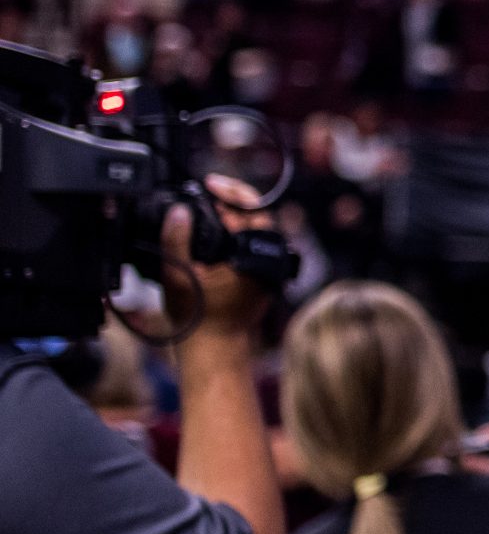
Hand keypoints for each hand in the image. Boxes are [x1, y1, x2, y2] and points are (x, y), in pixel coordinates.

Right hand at [165, 173, 276, 344]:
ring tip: (196, 222)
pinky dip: (227, 241)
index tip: (211, 183)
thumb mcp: (179, 276)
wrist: (214, 350)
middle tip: (199, 203)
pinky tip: (204, 242)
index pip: (254, 209)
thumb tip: (179, 211)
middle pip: (251, 219)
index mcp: (255, 256)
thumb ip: (176, 240)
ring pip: (247, 235)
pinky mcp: (258, 279)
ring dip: (224, 224)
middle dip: (224, 207)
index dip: (232, 191)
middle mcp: (266, 261)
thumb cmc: (199, 318)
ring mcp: (265, 270)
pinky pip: (245, 249)